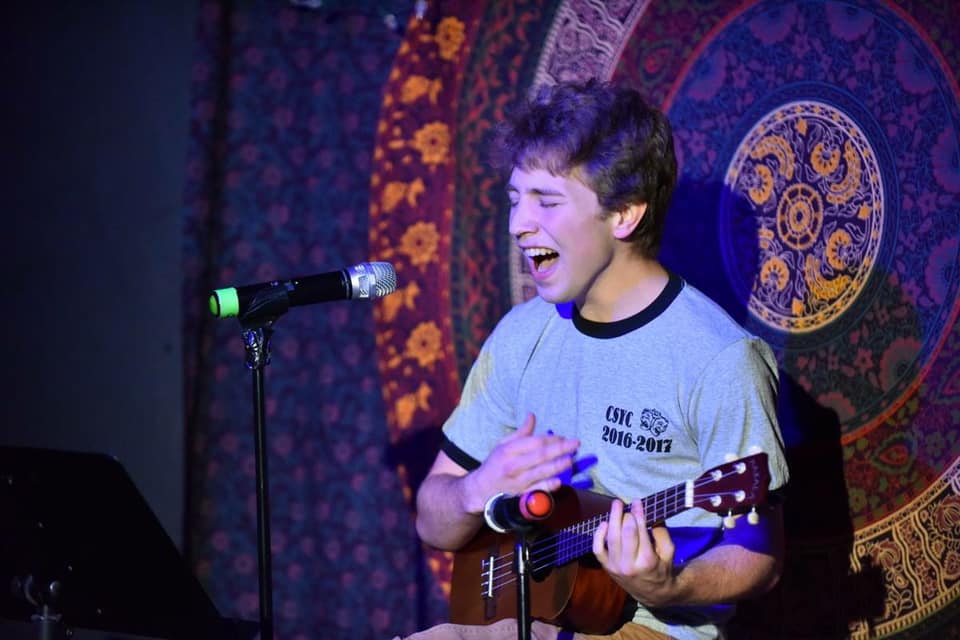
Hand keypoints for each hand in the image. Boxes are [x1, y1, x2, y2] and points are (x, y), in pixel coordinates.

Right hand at [462, 413, 578, 512]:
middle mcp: (513, 465)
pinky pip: (536, 491)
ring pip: (540, 472)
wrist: (480, 490)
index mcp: (508, 450)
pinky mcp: (520, 496)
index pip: (534, 442)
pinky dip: (547, 486)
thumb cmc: (495, 464)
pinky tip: (558, 481)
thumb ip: (521, 432)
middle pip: (540, 455)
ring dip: (557, 466)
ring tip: (570, 459)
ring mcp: (517, 481)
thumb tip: (532, 415)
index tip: (564, 437)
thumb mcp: (503, 445)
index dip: (551, 439)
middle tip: (576, 444)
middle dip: (560, 449)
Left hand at [593, 498, 676, 606]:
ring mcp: (616, 567)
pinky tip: (604, 523)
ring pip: (611, 539)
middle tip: (626, 505)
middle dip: (625, 516)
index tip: (637, 501)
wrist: (651, 592)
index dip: (638, 513)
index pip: (641, 531)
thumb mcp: (669, 551)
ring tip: (616, 505)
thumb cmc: (661, 566)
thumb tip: (650, 512)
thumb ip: (661, 532)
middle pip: (625, 534)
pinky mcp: (607, 567)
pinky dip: (598, 535)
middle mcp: (630, 565)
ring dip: (612, 519)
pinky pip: (598, 549)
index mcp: (647, 561)